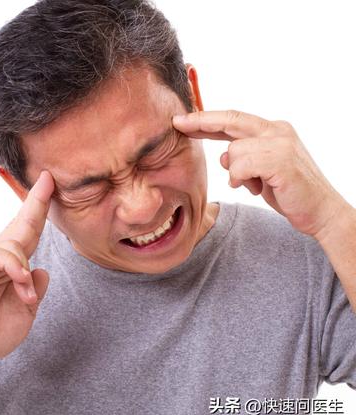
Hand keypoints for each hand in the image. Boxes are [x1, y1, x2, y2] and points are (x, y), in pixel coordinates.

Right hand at [0, 171, 53, 367]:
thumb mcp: (26, 311)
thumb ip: (34, 289)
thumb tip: (40, 269)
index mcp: (10, 267)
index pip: (28, 235)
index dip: (39, 212)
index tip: (50, 187)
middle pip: (21, 225)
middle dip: (36, 202)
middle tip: (48, 178)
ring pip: (14, 245)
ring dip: (24, 272)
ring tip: (25, 297)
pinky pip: (0, 257)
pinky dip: (15, 271)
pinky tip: (20, 286)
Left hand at [172, 110, 348, 238]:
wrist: (320, 211)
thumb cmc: (288, 191)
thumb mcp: (260, 170)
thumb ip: (243, 157)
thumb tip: (222, 154)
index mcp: (273, 130)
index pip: (233, 119)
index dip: (206, 119)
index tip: (182, 121)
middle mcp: (277, 130)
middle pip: (230, 120)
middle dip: (201, 122)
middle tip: (178, 123)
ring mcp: (280, 143)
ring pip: (233, 151)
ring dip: (236, 173)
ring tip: (257, 185)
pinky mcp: (280, 160)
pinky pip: (240, 166)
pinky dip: (241, 179)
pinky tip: (258, 189)